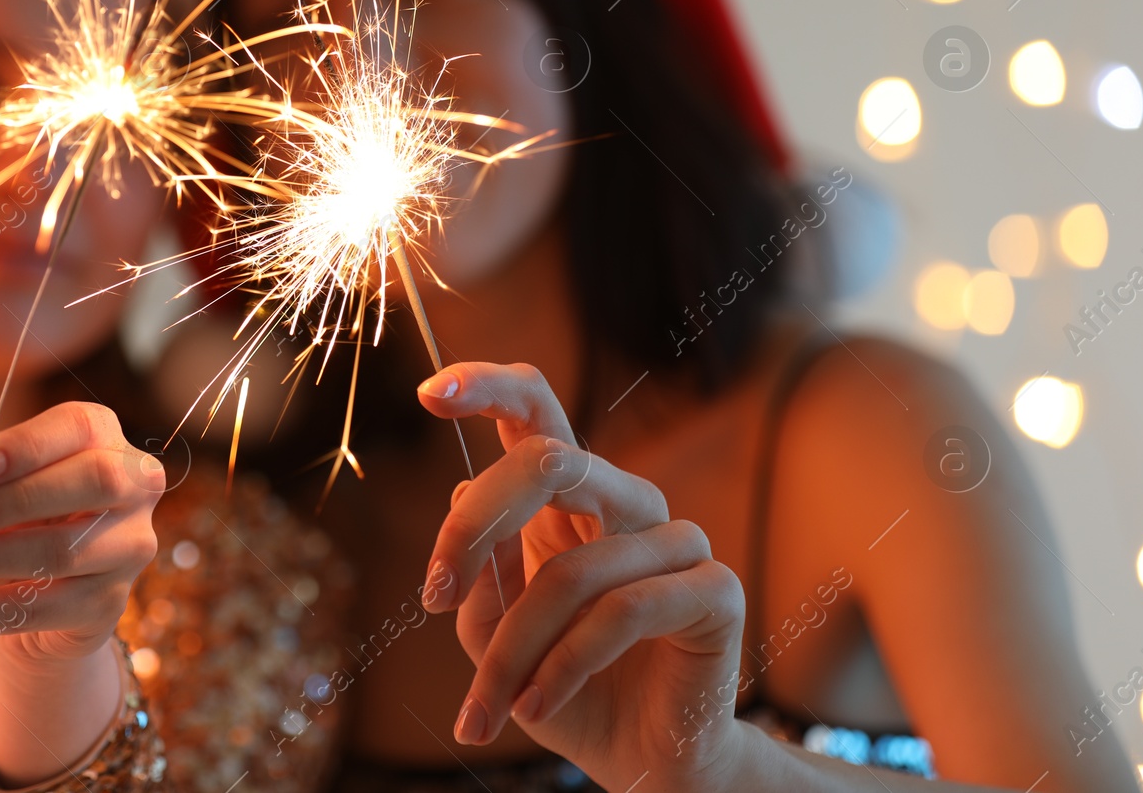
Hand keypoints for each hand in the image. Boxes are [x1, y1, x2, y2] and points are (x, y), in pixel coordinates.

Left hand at [0, 401, 163, 670]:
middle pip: (94, 481)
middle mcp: (134, 486)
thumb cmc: (6, 516)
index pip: (80, 427)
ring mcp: (130, 547)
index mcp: (105, 439)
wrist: (29, 592)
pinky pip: (39, 610)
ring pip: (61, 551)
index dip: (29, 444)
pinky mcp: (108, 604)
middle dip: (18, 498)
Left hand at [418, 363, 749, 792]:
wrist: (638, 762)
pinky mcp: (715, 589)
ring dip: (512, 649)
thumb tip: (458, 493)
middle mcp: (625, 501)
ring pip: (571, 567)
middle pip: (550, 459)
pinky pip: (621, 611)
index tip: (427, 394)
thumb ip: (477, 569)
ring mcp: (676, 539)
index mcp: (569, 495)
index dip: (485, 386)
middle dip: (476, 525)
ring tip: (486, 709)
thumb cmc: (560, 686)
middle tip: (435, 595)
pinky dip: (563, 666)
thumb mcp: (492, 631)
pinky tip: (534, 708)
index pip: (536, 410)